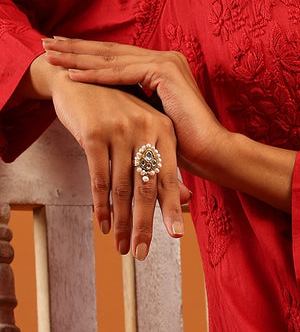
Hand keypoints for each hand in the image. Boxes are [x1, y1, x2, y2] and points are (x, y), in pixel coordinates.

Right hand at [30, 53, 188, 258]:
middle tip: (142, 252)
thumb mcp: (145, 130)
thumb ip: (166, 164)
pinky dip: (101, 205)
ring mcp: (120, 131)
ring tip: (122, 246)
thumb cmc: (116, 109)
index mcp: (164, 129)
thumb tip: (188, 199)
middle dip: (146, 223)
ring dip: (123, 221)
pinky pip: (98, 178)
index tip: (176, 235)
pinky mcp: (94, 134)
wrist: (80, 79)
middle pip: (147, 186)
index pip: (169, 175)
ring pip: (123, 187)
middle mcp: (146, 129)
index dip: (172, 207)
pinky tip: (103, 224)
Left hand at [41, 35, 296, 215]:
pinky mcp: (164, 71)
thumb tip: (108, 101)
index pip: (117, 56)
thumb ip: (134, 101)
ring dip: (78, 56)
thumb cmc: (183, 141)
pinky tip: (73, 74)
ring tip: (52, 54)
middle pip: (111, 51)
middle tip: (47, 42)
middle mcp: (165, 57)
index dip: (88, 53)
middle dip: (76, 48)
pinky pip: (121, 73)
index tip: (61, 51)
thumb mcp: (150, 116)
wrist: (210, 150)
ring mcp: (166, 61)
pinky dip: (95, 74)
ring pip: (112, 58)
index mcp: (163, 66)